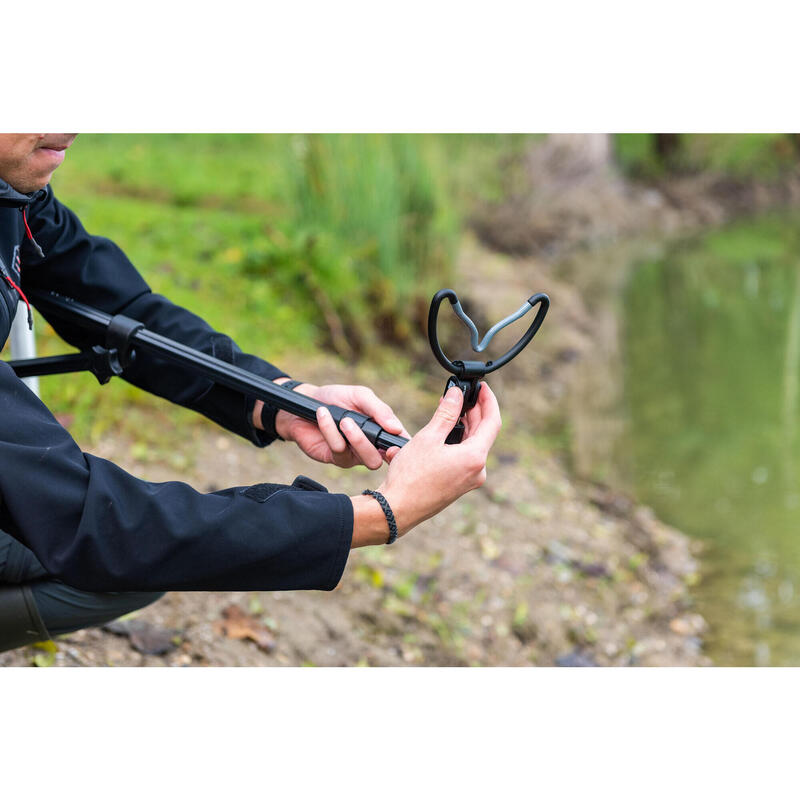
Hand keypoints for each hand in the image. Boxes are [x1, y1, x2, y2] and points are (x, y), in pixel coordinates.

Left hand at [262, 381, 410, 468]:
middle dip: (372, 444)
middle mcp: (370, 446)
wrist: (304, 402)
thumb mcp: (359, 396)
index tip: (395, 445)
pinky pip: (339, 449)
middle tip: (367, 429)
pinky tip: (323, 414)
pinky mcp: (335, 457)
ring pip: (364, 458)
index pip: (399, 444)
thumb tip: (396, 428)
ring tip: (344, 419)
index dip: (402, 450)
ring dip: (355, 438)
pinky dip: (331, 430)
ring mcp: (353, 455)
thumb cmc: (335, 398)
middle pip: (381, 459)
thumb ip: (379, 409)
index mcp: (381, 430)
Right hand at [350, 382, 501, 545]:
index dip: (489, 401)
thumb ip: (447, 413)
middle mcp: (478, 471)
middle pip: (483, 433)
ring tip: (451, 409)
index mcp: (475, 458)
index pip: (493, 422)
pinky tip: (444, 432)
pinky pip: (464, 457)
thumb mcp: (429, 437)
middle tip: (463, 395)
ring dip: (464, 426)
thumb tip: (456, 395)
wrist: (398, 508)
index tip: (483, 388)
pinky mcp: (459, 484)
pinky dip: (458, 442)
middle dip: (474, 412)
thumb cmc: (411, 476)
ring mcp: (469, 479)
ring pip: (473, 445)